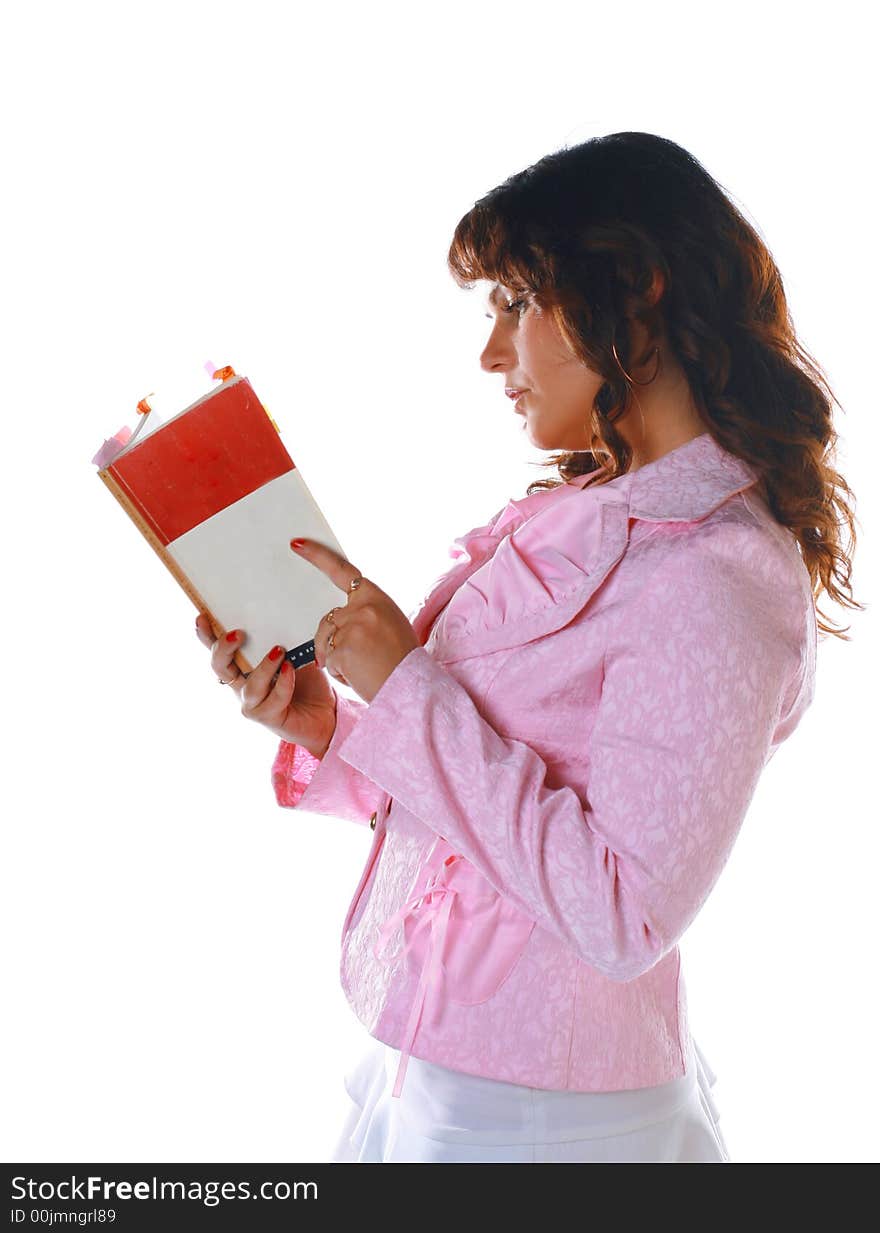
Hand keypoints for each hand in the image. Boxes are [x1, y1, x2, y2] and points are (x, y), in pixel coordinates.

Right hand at [194, 613, 337, 757]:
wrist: (324, 713)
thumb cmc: (306, 681)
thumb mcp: (295, 652)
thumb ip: (283, 638)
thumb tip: (281, 614)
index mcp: (242, 666)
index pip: (219, 649)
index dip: (206, 635)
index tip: (202, 617)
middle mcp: (241, 684)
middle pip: (220, 667)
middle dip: (223, 649)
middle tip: (238, 634)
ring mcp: (253, 703)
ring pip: (249, 687)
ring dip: (263, 667)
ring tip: (278, 651)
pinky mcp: (268, 717)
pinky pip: (272, 700)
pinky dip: (282, 684)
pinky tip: (290, 670)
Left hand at [290, 537, 420, 702]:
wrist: (412, 687)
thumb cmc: (402, 661)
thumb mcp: (390, 624)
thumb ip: (365, 614)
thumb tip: (338, 618)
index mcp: (376, 597)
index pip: (342, 570)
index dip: (317, 556)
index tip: (297, 544)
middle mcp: (364, 607)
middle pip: (328, 620)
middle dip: (332, 641)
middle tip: (359, 659)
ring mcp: (353, 626)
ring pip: (326, 642)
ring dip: (337, 658)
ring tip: (363, 668)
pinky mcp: (343, 648)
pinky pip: (329, 661)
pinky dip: (340, 673)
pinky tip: (360, 676)